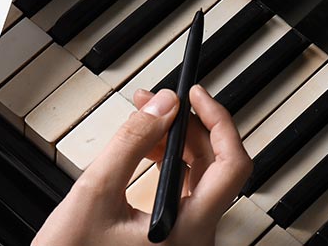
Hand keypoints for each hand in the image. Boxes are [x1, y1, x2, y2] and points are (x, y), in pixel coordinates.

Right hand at [33, 86, 252, 245]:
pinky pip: (186, 192)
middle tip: (159, 101)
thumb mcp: (95, 191)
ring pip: (202, 179)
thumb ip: (132, 142)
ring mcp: (188, 240)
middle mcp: (198, 238)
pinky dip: (171, 164)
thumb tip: (162, 105)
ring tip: (146, 118)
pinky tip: (146, 148)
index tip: (195, 96)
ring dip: (178, 143)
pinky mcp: (175, 238)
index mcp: (188, 231)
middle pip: (218, 169)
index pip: (232, 166)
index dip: (219, 122)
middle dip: (190, 127)